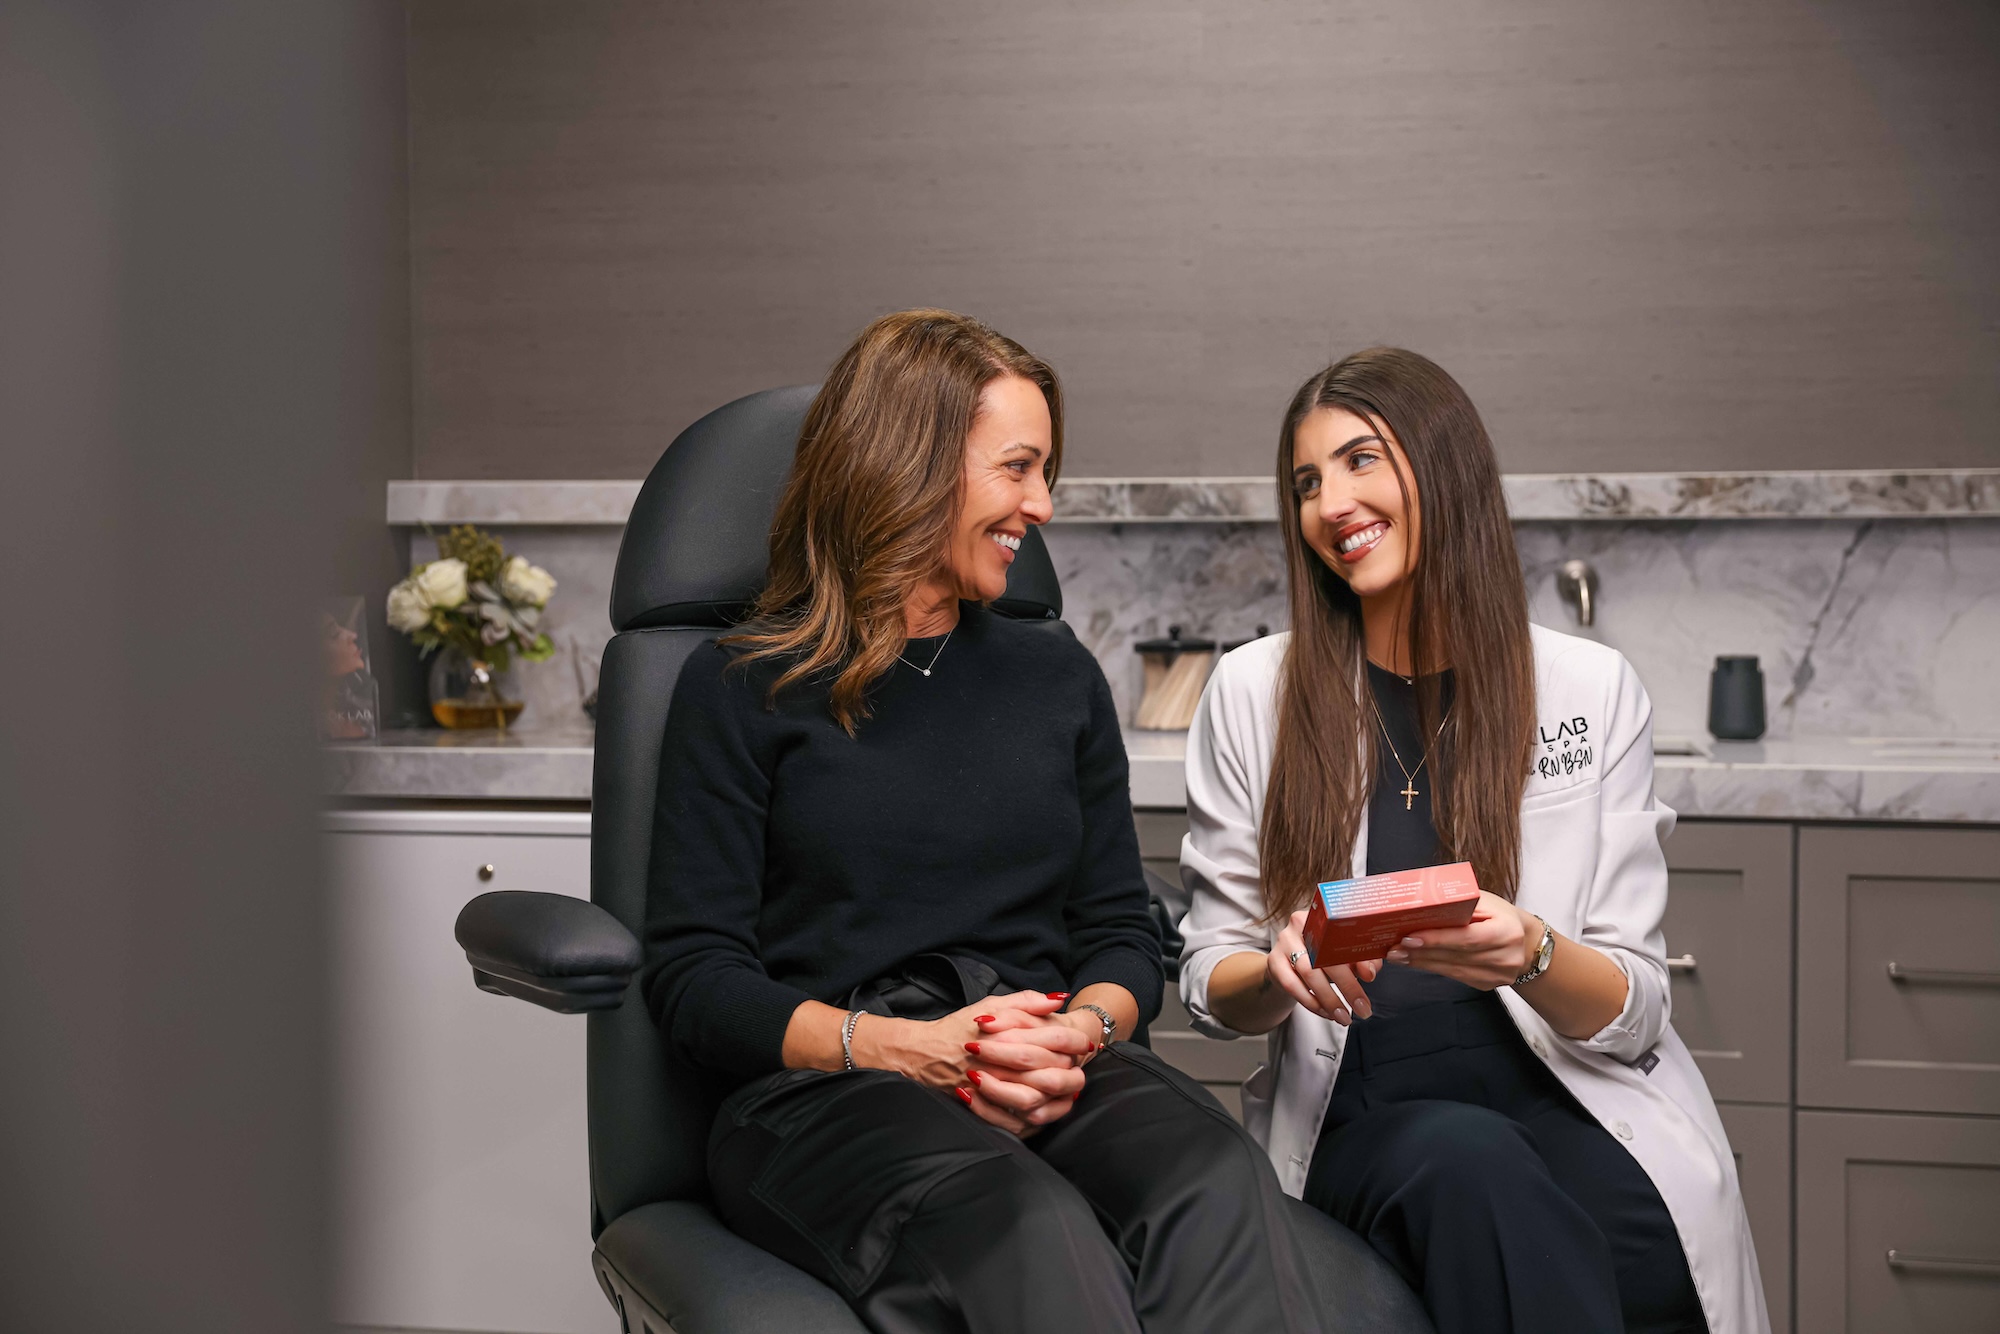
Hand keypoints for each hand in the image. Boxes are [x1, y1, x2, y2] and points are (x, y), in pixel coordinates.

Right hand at [851, 990, 1087, 1136]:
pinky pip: (1017, 1122)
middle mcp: (997, 1064)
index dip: (1074, 1042)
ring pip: (1035, 1101)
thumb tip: (1058, 1000)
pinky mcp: (984, 1109)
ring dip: (1057, 1096)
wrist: (924, 1055)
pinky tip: (1050, 1108)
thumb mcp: (991, 1006)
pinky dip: (1038, 1117)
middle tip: (1081, 1067)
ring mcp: (990, 1090)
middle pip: (1048, 1073)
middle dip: (1071, 1071)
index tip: (1084, 1043)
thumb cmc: (959, 1028)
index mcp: (1003, 1036)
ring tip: (1070, 1089)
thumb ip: (1026, 1001)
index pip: (1051, 1040)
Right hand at [1268, 910, 1379, 1025]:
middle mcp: (1299, 925)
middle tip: (1363, 1008)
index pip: (1341, 936)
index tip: (1371, 978)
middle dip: (1347, 986)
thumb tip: (1370, 973)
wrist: (1288, 963)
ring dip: (1329, 999)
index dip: (1357, 957)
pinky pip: (1292, 985)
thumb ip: (1361, 960)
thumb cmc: (1322, 956)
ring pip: (1308, 973)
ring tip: (1344, 1016)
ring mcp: (1283, 943)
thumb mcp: (1344, 954)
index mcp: (1321, 917)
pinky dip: (1311, 1002)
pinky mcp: (1273, 962)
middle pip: (1324, 957)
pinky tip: (1325, 1013)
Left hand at [1386, 891, 1537, 989]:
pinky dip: (1432, 968)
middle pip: (1456, 956)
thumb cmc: (1501, 916)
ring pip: (1452, 970)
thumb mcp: (1486, 902)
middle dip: (1421, 952)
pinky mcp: (1487, 984)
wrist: (1527, 943)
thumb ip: (1460, 904)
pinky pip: (1455, 977)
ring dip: (1421, 963)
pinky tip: (1414, 962)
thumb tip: (1421, 905)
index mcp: (1506, 932)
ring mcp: (1497, 975)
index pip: (1467, 938)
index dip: (1437, 939)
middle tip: (1393, 948)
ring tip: (1397, 955)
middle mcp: (1505, 957)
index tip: (1409, 938)